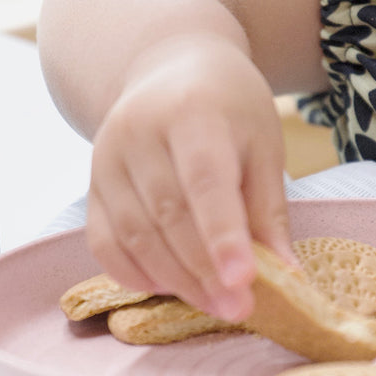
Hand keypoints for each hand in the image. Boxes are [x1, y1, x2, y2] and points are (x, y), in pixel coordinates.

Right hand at [85, 34, 292, 321]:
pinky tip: (170, 287)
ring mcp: (106, 158)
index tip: (244, 281)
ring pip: (135, 234)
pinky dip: (135, 274)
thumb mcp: (263, 143)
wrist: (171, 67)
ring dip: (175, 280)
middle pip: (168, 214)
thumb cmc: (229, 108)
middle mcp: (138, 132)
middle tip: (239, 308)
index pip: (204, 180)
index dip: (222, 234)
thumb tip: (284, 276)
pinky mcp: (91, 184)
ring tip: (215, 305)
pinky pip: (104, 242)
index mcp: (192, 112)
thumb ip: (268, 208)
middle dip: (204, 270)